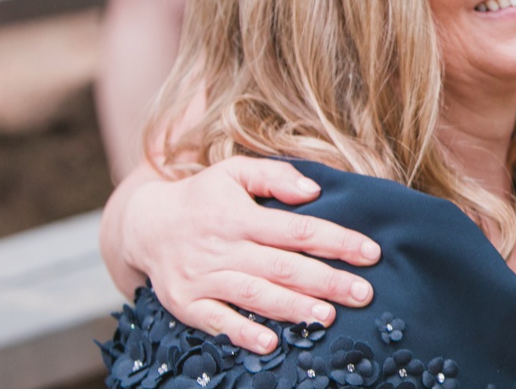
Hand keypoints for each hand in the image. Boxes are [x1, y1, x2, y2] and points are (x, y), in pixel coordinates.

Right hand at [107, 157, 381, 352]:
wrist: (145, 225)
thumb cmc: (202, 196)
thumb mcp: (234, 171)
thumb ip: (275, 175)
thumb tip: (314, 190)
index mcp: (239, 216)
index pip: (297, 229)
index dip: (336, 241)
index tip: (370, 253)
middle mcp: (223, 248)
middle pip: (282, 267)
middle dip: (326, 281)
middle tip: (364, 294)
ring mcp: (203, 278)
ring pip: (255, 295)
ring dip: (293, 308)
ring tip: (328, 317)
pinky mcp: (187, 304)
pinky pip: (217, 322)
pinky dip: (243, 333)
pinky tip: (271, 343)